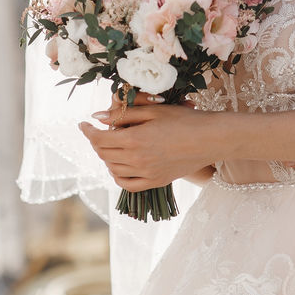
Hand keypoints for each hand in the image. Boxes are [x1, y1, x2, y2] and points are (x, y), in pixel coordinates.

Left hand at [79, 98, 213, 191]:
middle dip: (96, 142)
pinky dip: (118, 176)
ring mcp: (146, 174)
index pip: (99, 139)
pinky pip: (127, 184)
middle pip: (104, 154)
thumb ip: (124, 115)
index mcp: (135, 139)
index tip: (83, 124)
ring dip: (106, 157)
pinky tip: (120, 165)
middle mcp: (137, 160)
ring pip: (113, 169)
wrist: (211, 139)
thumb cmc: (184, 119)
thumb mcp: (153, 111)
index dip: (88, 131)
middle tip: (98, 132)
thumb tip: (97, 117)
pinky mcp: (155, 182)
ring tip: (111, 146)